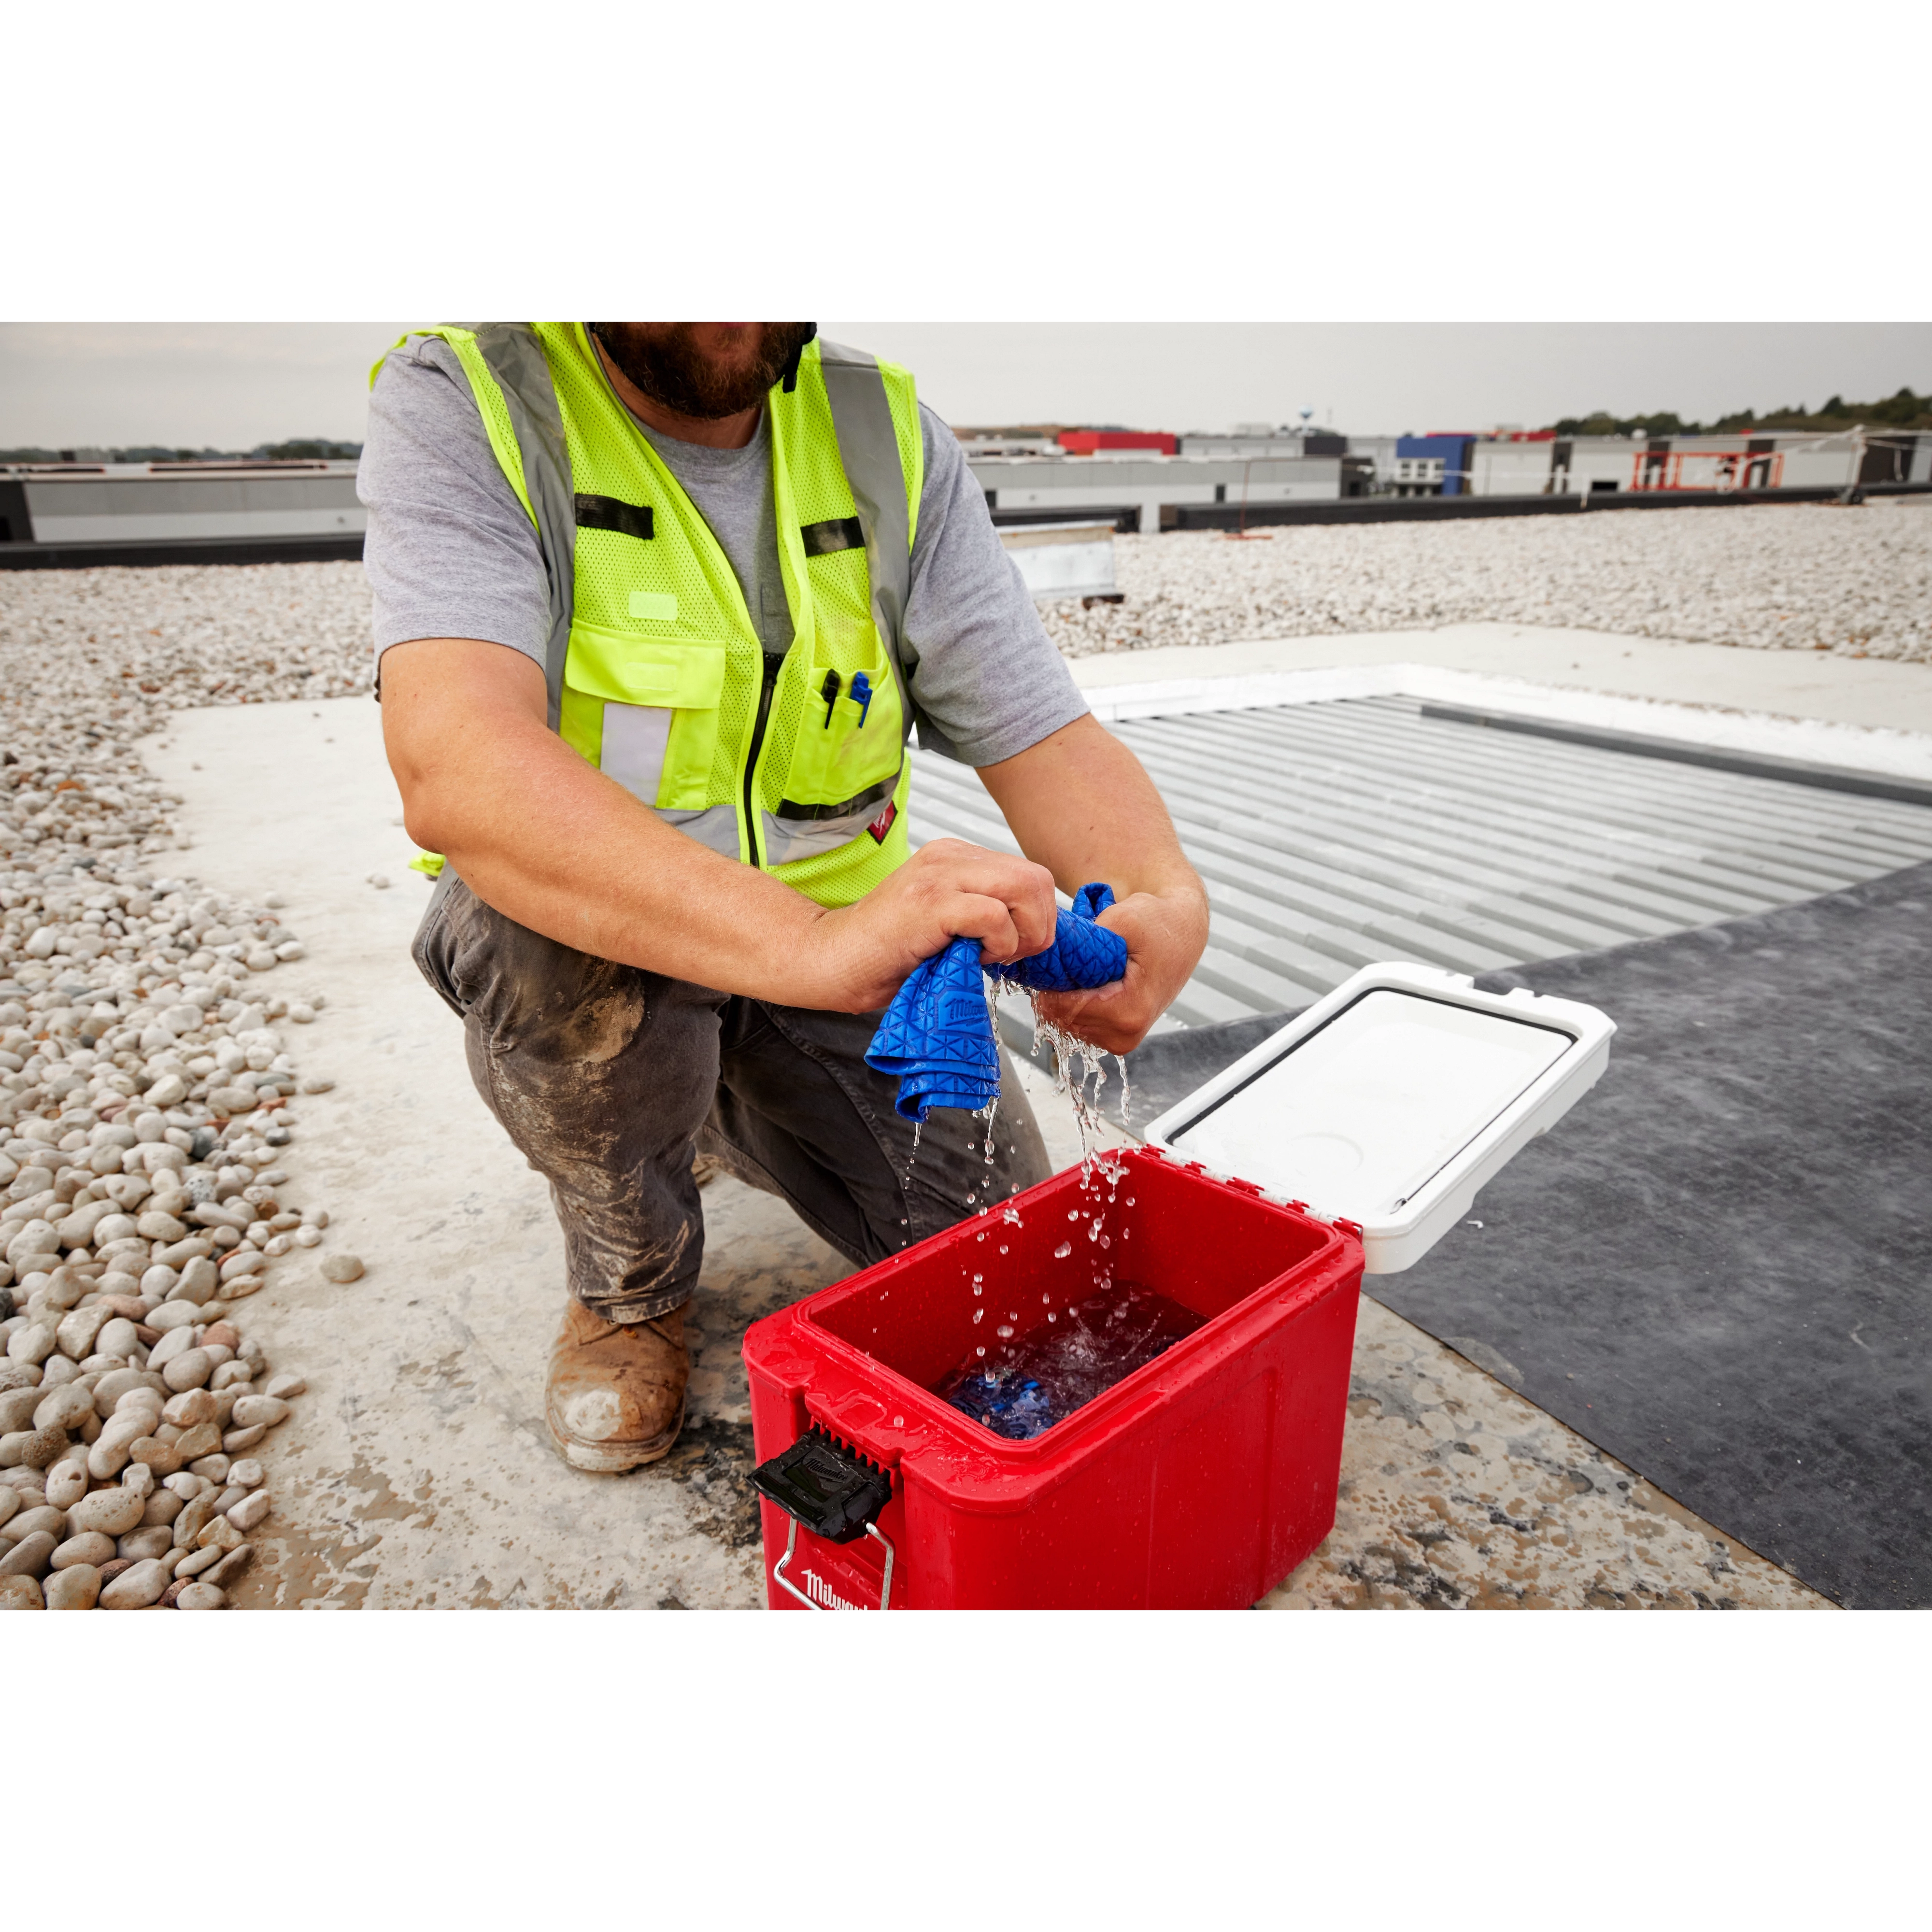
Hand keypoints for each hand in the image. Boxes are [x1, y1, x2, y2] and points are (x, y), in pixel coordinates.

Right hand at [798, 838, 1058, 1012]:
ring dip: (1020, 935)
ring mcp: (938, 875)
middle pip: (1036, 879)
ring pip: (1023, 889)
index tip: (1012, 948)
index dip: (1036, 919)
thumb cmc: (888, 954)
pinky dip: (997, 944)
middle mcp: (950, 856)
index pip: (1031, 875)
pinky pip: (993, 915)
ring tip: (987, 956)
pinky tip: (970, 958)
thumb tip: (1036, 931)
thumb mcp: (949, 924)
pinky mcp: (929, 902)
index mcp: (956, 857)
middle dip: (1038, 927)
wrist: (832, 961)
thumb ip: (985, 914)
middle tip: (1008, 956)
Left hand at [1030, 885, 1208, 1055]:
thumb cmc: (1156, 922)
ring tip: (1083, 970)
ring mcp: (1123, 1039)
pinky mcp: (1119, 1037)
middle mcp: (1127, 1034)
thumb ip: (1088, 942)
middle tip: (1068, 960)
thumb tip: (1053, 958)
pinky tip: (1089, 983)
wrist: (1181, 932)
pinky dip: (1077, 1004)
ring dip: (1066, 997)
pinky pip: (1080, 1025)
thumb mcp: (1123, 919)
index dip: (1050, 984)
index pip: (1066, 1010)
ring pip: (1068, 1024)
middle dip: (1057, 990)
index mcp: (1130, 1012)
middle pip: (1064, 1019)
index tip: (1051, 961)